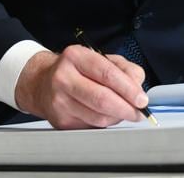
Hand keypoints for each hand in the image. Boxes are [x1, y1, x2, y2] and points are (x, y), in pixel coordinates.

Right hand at [14, 45, 146, 128]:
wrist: (41, 83)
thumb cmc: (76, 69)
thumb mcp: (101, 58)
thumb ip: (124, 69)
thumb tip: (138, 87)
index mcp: (76, 56)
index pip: (107, 74)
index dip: (128, 89)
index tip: (142, 99)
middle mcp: (64, 78)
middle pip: (101, 99)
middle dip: (126, 109)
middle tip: (138, 113)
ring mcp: (59, 101)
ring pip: (98, 117)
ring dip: (117, 118)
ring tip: (124, 112)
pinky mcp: (60, 121)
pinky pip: (91, 126)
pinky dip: (105, 123)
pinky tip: (107, 115)